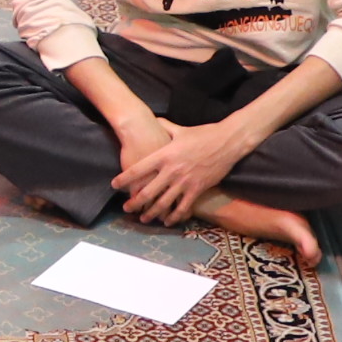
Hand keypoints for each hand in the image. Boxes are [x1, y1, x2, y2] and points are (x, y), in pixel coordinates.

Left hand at [110, 117, 244, 225]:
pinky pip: (182, 207)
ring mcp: (184, 182)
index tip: (114, 185)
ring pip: (163, 203)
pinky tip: (167, 221)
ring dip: (151, 213)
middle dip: (134, 202)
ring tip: (143, 218)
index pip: (138, 170)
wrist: (227, 142)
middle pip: (147, 192)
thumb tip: (155, 120)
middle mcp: (171, 171)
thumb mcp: (180, 130)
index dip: (124, 179)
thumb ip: (165, 128)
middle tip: (126, 208)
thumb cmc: (203, 134)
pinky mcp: (197, 190)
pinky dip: (173, 216)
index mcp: (164, 155)